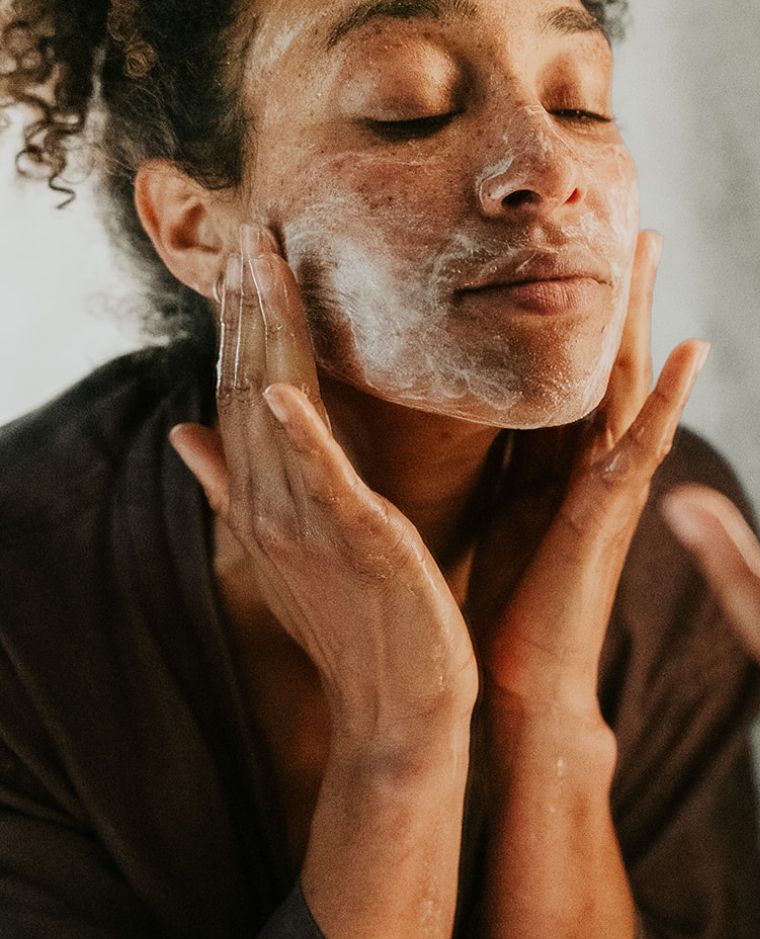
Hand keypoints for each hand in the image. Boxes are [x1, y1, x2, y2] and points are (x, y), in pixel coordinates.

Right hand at [169, 225, 477, 749]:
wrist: (398, 706)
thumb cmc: (354, 622)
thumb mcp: (290, 546)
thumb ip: (236, 485)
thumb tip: (182, 433)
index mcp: (266, 495)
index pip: (242, 391)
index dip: (238, 323)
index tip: (242, 255)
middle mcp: (273, 502)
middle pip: (248, 388)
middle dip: (245, 311)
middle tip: (246, 232)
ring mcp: (309, 523)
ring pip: (275, 416)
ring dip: (264, 342)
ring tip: (258, 270)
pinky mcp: (356, 543)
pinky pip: (323, 482)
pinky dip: (299, 436)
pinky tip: (281, 390)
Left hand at [465, 231, 707, 938]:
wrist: (517, 694)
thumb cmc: (500, 610)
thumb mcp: (482, 515)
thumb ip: (481, 463)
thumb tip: (439, 412)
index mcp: (547, 464)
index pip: (559, 369)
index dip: (565, 309)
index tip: (564, 245)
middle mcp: (582, 465)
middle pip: (598, 360)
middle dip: (611, 291)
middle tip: (625, 217)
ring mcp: (602, 489)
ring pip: (624, 384)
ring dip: (641, 316)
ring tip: (652, 247)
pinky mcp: (605, 519)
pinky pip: (639, 449)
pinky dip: (666, 401)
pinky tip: (692, 351)